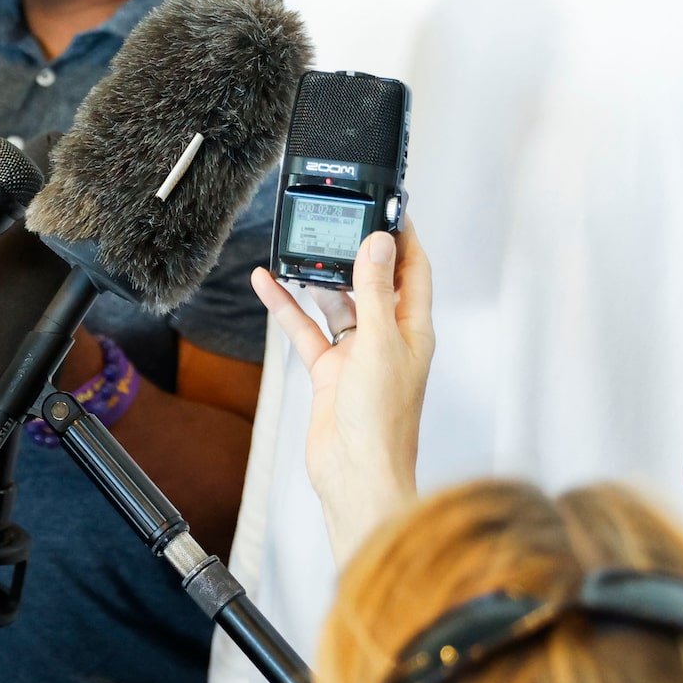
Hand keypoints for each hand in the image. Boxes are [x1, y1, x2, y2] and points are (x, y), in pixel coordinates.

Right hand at [251, 226, 434, 562]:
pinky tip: (269, 284)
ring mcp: (357, 355)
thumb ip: (375, 292)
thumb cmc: (383, 424)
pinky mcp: (330, 372)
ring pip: (336, 303)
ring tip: (301, 244)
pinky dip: (288, 307)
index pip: (413, 269)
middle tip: (338, 217)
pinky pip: (307, 330)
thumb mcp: (379, 345)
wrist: (357, 477)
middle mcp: (388, 339)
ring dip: (318, 276)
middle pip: (373, 281)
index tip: (389, 204)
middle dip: (356, 250)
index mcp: (413, 330)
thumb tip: (378, 243)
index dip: (403, 235)